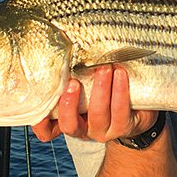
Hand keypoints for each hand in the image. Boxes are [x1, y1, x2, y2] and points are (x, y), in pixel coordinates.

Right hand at [31, 65, 158, 143]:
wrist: (136, 106)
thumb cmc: (103, 90)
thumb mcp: (84, 84)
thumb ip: (70, 74)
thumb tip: (55, 44)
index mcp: (69, 119)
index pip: (48, 131)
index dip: (41, 124)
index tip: (40, 108)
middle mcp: (83, 129)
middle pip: (69, 124)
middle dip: (70, 103)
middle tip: (74, 82)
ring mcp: (104, 131)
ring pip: (98, 115)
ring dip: (100, 89)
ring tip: (104, 68)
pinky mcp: (124, 127)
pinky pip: (120, 111)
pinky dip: (120, 91)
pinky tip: (120, 74)